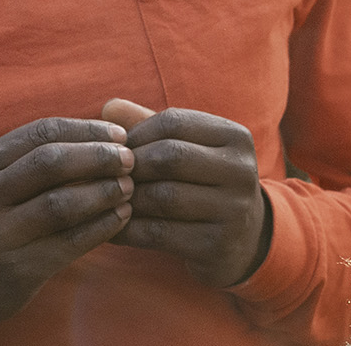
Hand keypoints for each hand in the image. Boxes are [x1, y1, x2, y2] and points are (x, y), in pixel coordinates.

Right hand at [0, 117, 132, 327]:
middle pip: (50, 163)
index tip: (120, 134)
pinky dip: (101, 227)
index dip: (86, 129)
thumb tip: (103, 132)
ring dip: (103, 192)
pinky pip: (69, 242)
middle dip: (97, 157)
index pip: (41, 132)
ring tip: (128, 188)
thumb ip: (36, 157)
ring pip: (60, 204)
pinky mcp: (18, 269)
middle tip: (130, 160)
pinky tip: (121, 218)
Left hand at [101, 98, 270, 288]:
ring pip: (163, 196)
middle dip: (131, 166)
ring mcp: (234, 209)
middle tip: (107, 176)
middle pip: (170, 156)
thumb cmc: (204, 184)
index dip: (137, 133)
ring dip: (127, 199)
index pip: (175, 122)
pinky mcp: (218, 244)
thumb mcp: (188, 150)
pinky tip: (112, 229)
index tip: (115, 149)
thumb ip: (151, 126)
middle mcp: (242, 170)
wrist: (243, 239)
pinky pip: (160, 233)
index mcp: (236, 137)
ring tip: (107, 200)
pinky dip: (129, 230)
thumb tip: (108, 106)